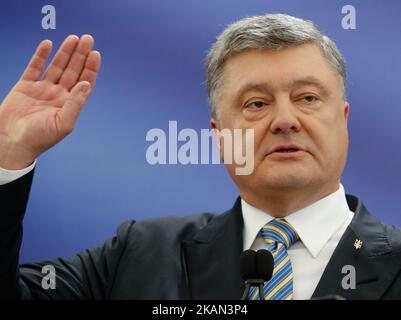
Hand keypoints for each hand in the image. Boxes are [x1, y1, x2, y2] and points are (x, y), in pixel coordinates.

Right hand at [0, 35, 100, 168]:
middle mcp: (58, 95)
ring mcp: (42, 89)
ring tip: (73, 38)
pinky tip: (48, 44)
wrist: (12, 142)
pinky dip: (41, 56)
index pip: (84, 82)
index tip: (95, 53)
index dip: (90, 68)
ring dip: (65, 52)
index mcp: (70, 104)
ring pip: (56, 66)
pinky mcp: (25, 86)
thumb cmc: (40, 138)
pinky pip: (34, 67)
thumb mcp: (63, 123)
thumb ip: (76, 103)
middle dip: (80, 55)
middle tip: (88, 38)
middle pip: (73, 71)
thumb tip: (86, 83)